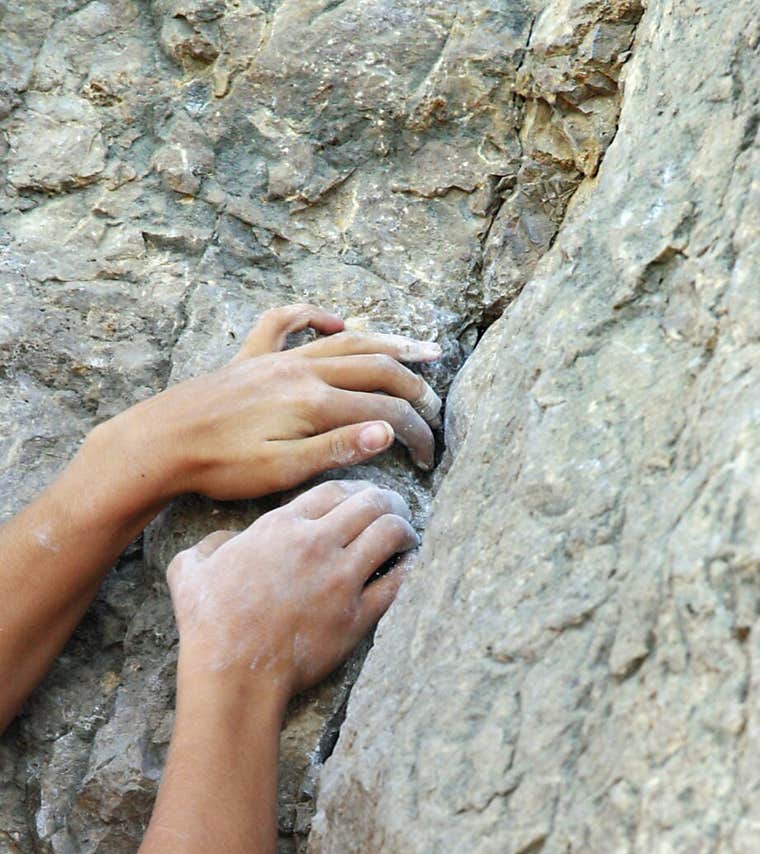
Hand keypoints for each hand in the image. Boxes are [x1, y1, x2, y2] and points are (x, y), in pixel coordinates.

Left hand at [100, 304, 442, 505]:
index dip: (414, 433)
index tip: (428, 458)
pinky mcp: (250, 358)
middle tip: (436, 408)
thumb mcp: (284, 470)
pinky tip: (335, 319)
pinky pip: (286, 322)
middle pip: (374, 369)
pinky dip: (314, 315)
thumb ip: (338, 448)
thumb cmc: (220, 466)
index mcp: (313, 402)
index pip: (383, 412)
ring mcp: (276, 359)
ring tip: (420, 350)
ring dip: (386, 343)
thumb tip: (388, 432)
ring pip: (344, 341)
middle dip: (414, 387)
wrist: (161, 443)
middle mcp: (301, 370)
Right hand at [167, 478, 418, 712]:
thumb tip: (226, 542)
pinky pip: (397, 582)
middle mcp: (315, 544)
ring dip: (404, 529)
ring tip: (408, 536)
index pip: (334, 489)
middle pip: (371, 502)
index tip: (364, 497)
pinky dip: (409, 569)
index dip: (355, 489)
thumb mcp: (190, 569)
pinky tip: (411, 567)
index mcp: (280, 527)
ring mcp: (340, 579)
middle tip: (396, 510)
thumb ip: (212, 544)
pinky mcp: (357, 615)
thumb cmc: (210, 624)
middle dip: (389, 501)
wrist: (234, 672)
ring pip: (390, 533)